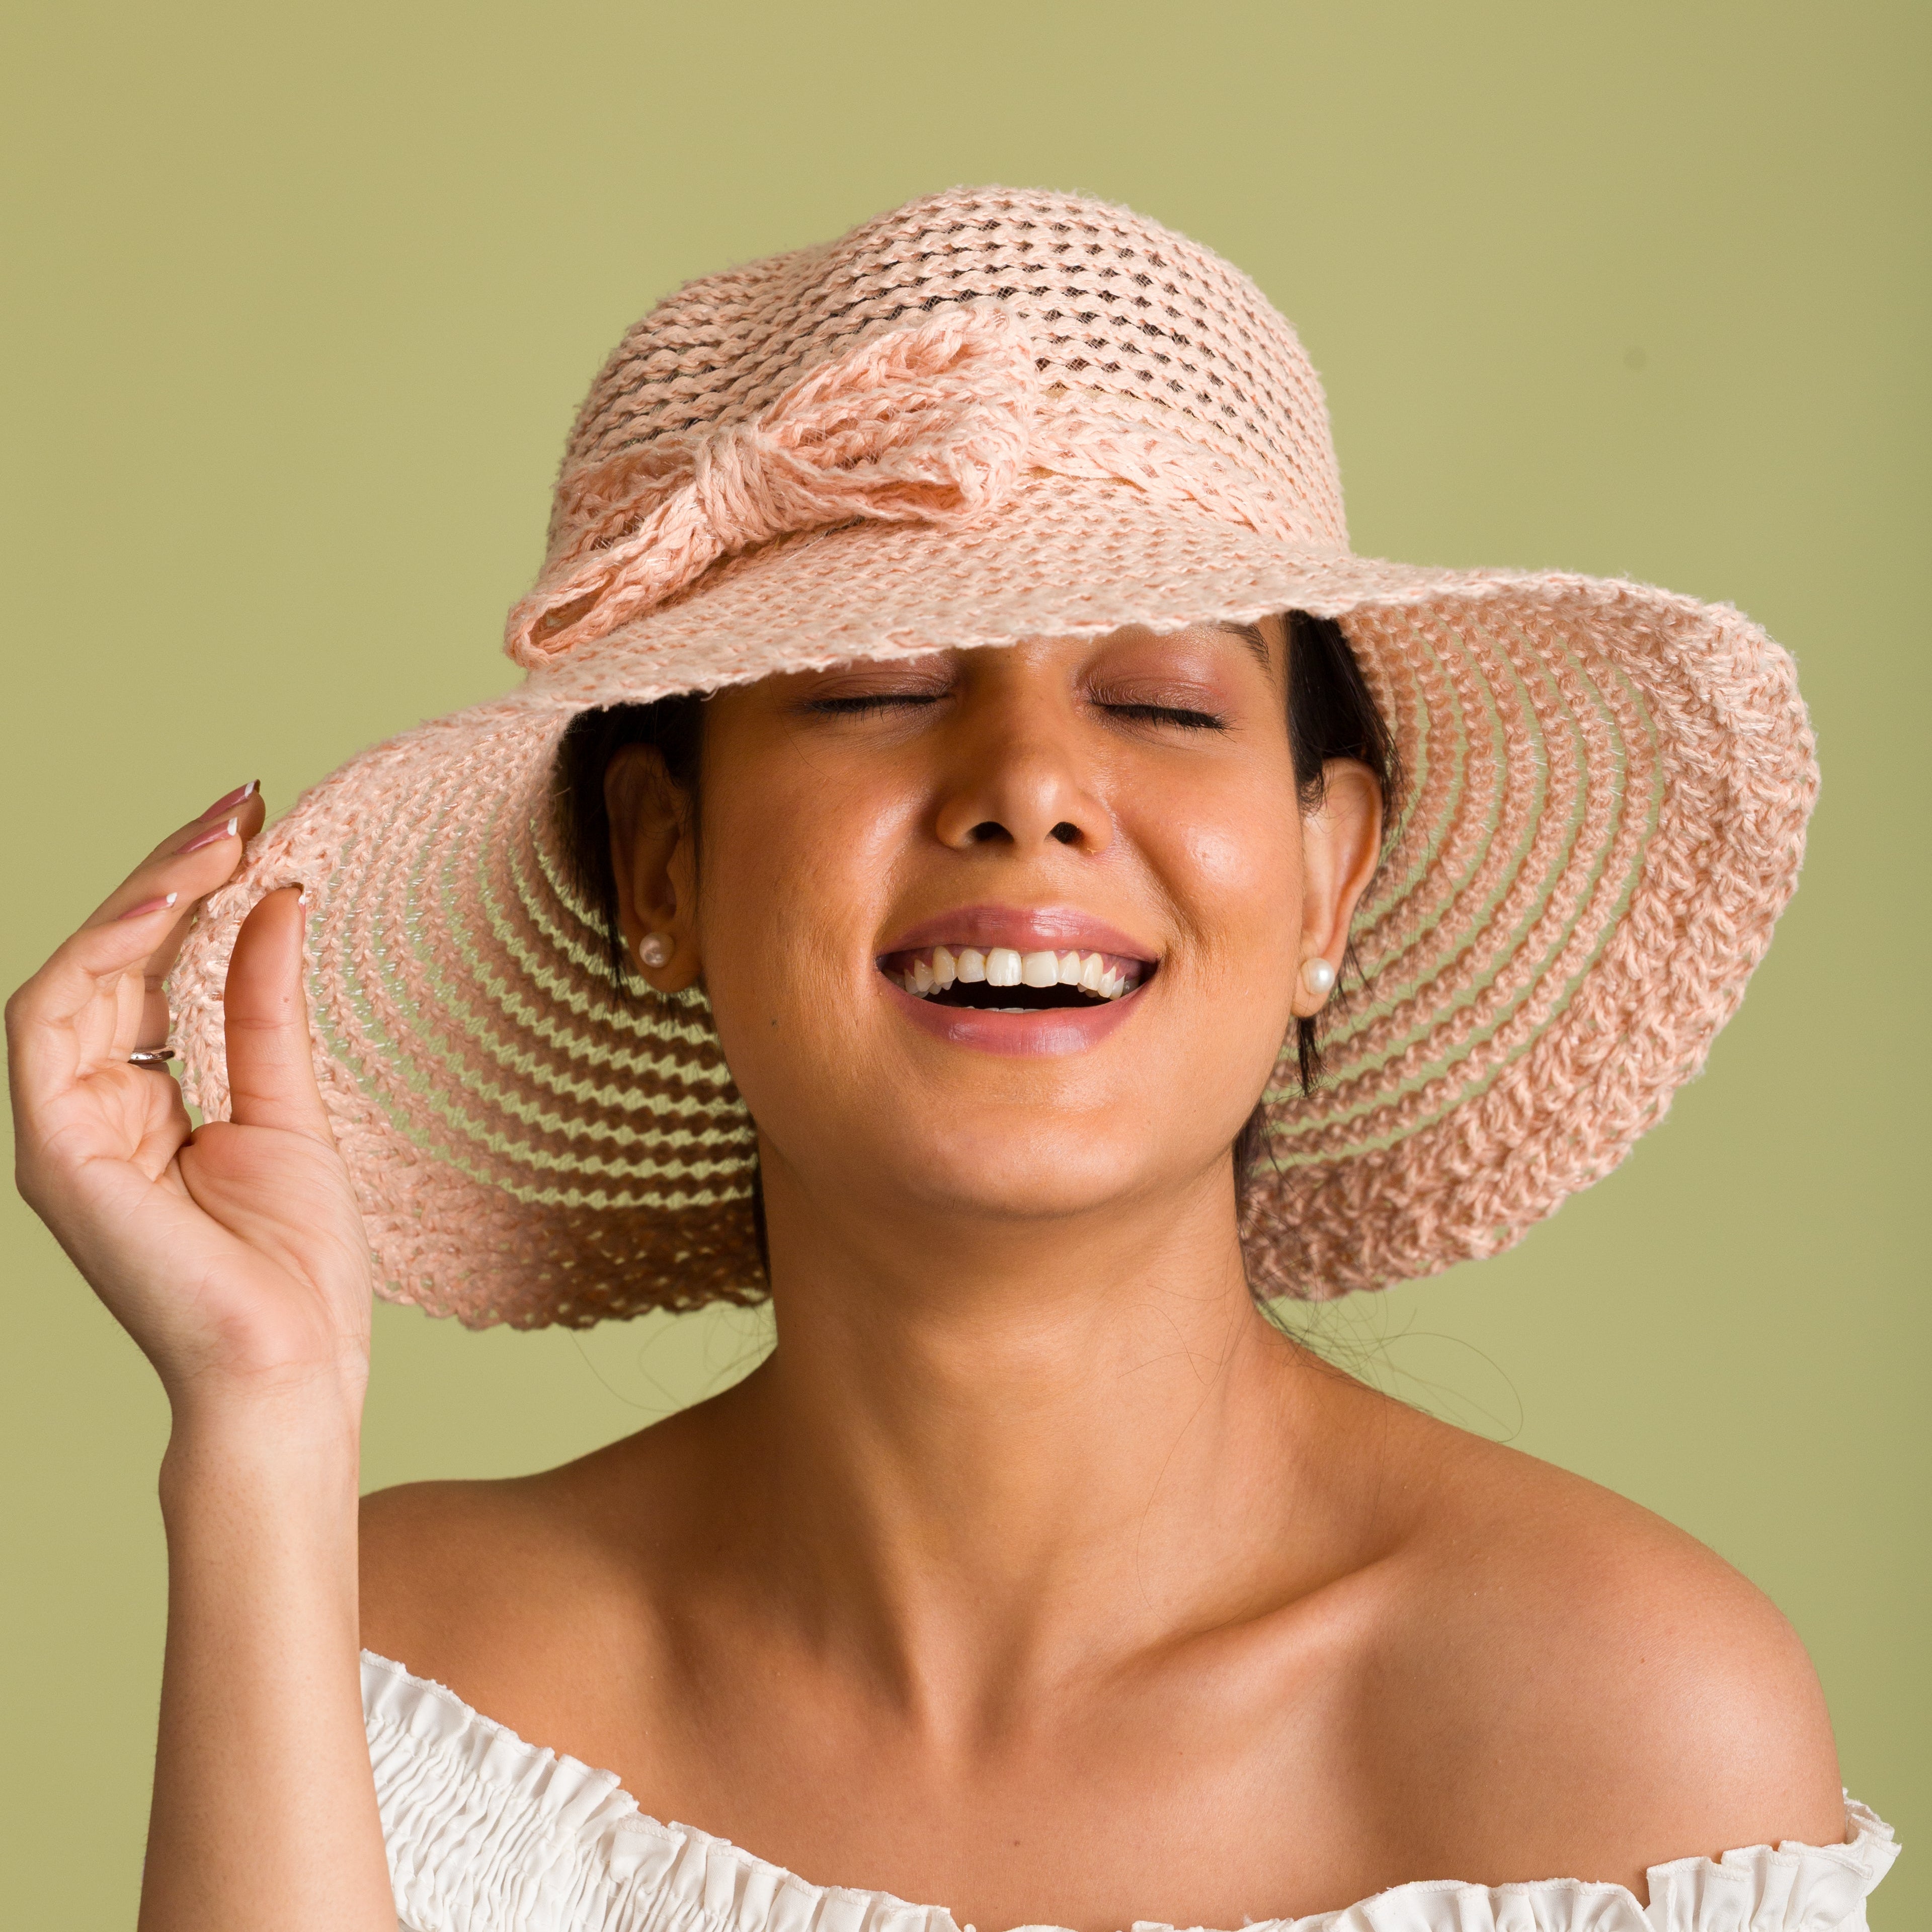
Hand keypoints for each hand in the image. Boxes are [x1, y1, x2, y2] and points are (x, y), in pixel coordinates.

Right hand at [8, 784, 371, 1420]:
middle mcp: (89, 1108)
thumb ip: (264, 1005)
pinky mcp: (54, 1151)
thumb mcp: (290, 1104)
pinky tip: (170, 902)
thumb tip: (275, 898)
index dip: (193, 891)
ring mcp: (63, 1131)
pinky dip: (100, 954)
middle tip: (241, 805)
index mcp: (140, 1101)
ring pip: (69, 977)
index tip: (254, 823)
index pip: (148, 970)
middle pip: (107, 961)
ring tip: (216, 837)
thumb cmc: (294, 1263)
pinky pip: (47, 1027)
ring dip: (139, 895)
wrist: (294, 1363)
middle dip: (171, 874)